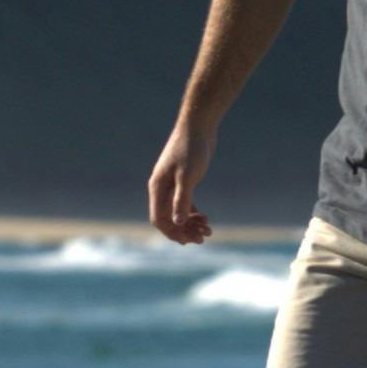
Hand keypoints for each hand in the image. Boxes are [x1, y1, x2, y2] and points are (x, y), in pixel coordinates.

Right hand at [147, 120, 216, 243]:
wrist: (198, 126)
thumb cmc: (191, 149)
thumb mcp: (188, 176)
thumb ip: (182, 199)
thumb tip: (177, 223)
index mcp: (158, 188)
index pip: (159, 219)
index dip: (172, 232)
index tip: (189, 240)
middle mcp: (161, 188)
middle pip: (168, 219)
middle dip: (184, 231)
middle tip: (203, 238)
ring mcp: (172, 185)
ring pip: (177, 212)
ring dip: (191, 224)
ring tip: (209, 230)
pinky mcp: (183, 181)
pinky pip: (184, 203)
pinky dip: (193, 213)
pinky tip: (205, 218)